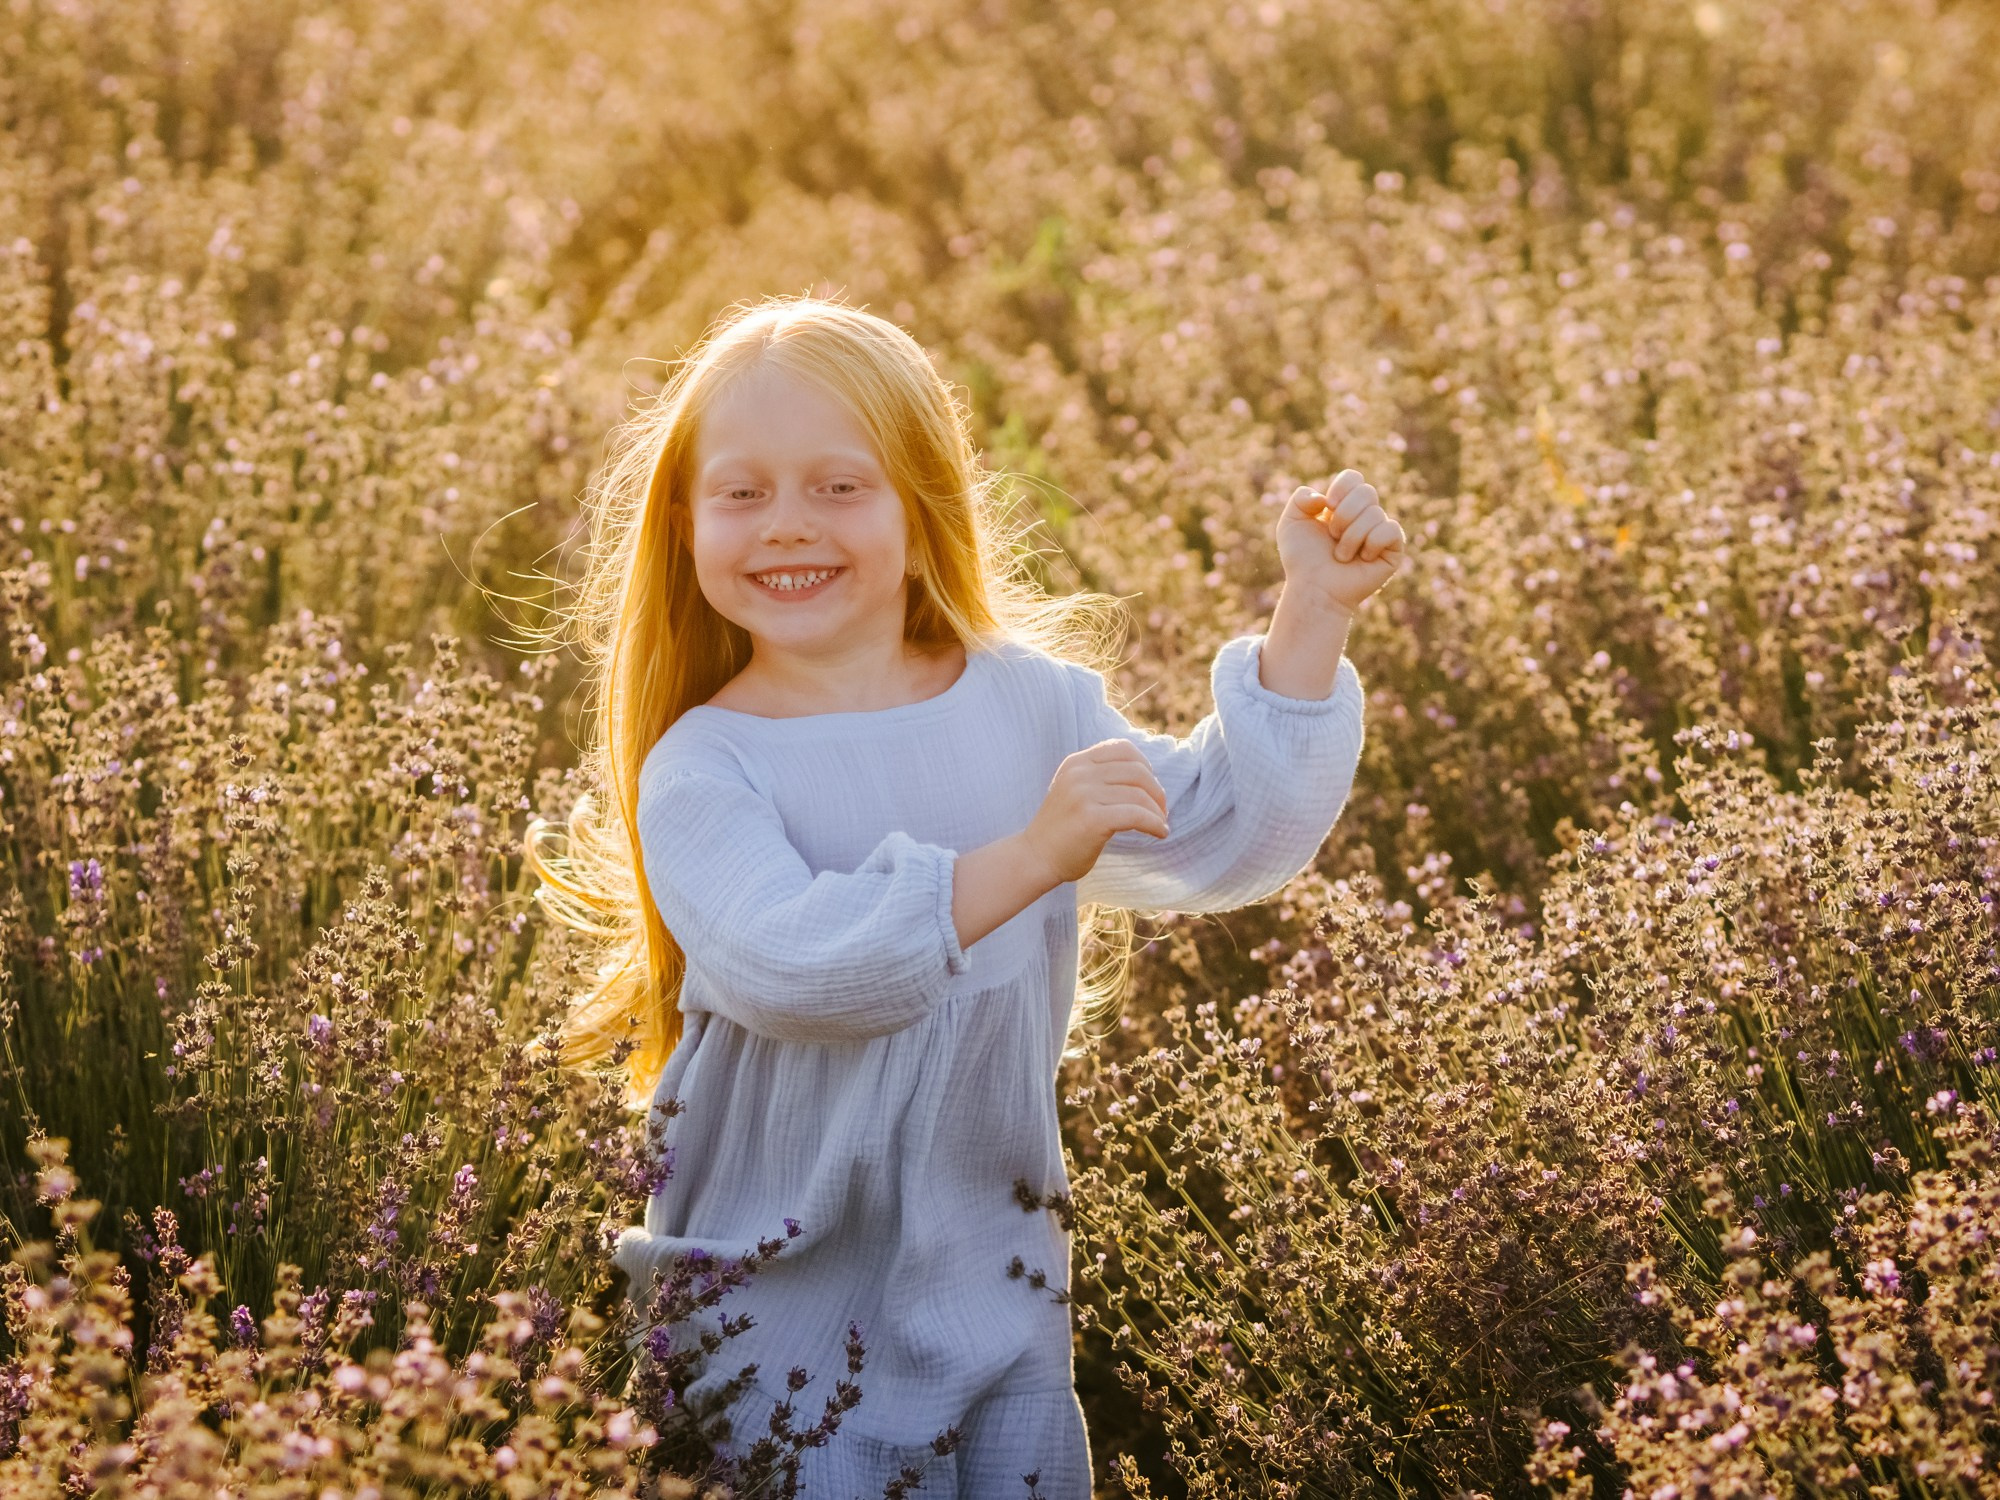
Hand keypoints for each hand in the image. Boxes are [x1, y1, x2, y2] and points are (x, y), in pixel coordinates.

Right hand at [1022, 740, 1168, 884]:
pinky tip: (1160, 833)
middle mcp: (1080, 774)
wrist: (1034, 858)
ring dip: (1158, 811)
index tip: (1150, 788)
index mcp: (1076, 763)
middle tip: (1161, 811)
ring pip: (1139, 795)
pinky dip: (1155, 824)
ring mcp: (1084, 795)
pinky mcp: (1092, 819)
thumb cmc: (1062, 829)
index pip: (1123, 748)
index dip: (1146, 766)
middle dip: (1156, 791)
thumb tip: (1147, 778)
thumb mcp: (1075, 791)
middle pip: (1137, 771)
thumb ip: (1101, 779)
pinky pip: (1137, 815)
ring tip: (1160, 825)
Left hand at [1275, 468, 1406, 614]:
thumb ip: (1301, 498)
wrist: (1314, 588)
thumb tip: (1326, 498)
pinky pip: (1391, 530)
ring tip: (1341, 555)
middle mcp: (1364, 515)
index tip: (1329, 507)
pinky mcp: (1393, 549)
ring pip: (1375, 514)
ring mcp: (1380, 531)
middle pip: (1367, 491)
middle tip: (1333, 535)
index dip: (1342, 488)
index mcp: (1343, 505)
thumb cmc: (1302, 559)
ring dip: (1351, 537)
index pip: (1353, 478)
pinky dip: (1371, 544)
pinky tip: (1363, 559)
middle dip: (1344, 514)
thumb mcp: (1291, 523)